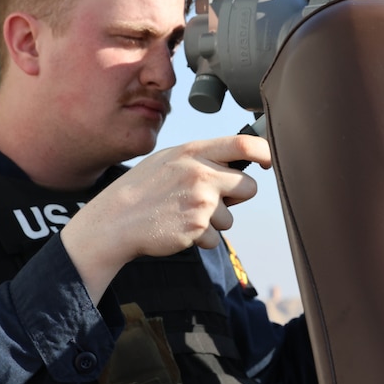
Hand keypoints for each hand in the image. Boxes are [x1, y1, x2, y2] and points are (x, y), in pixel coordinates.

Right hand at [61, 135, 270, 301]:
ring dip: (213, 221)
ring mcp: (201, 201)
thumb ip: (200, 158)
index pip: (243, 145)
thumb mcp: (168, 160)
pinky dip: (201, 239)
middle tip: (215, 200)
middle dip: (239, 197)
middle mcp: (200, 173)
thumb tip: (236, 161)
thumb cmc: (143, 190)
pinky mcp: (198, 228)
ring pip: (231, 217)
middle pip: (250, 187)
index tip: (269, 160)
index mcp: (193, 152)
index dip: (265, 151)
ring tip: (182, 214)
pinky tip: (178, 228)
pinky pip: (216, 238)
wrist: (114, 221)